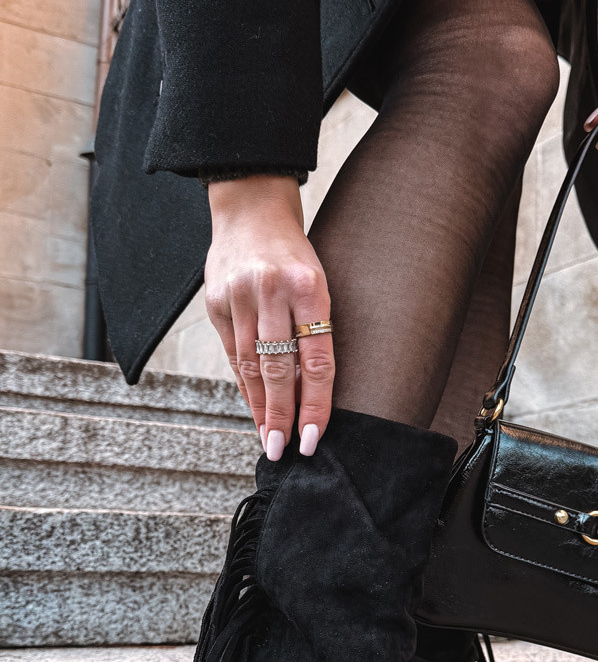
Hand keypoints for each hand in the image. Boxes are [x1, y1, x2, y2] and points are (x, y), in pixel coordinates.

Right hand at [204, 174, 333, 460]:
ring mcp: (239, 296)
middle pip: (278, 369)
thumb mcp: (317, 286)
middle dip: (281, 415)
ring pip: (251, 366)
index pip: (316, 360)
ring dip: (260, 408)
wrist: (251, 211)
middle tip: (283, 450)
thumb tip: (311, 395)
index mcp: (309, 287)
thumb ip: (313, 335)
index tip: (312, 438)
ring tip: (268, 439)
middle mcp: (272, 291)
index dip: (315, 404)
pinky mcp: (216, 301)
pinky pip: (232, 354)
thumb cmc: (294, 257)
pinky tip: (254, 408)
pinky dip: (245, 385)